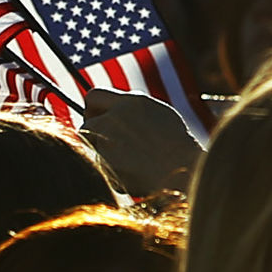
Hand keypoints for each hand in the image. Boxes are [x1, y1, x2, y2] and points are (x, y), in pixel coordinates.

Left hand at [78, 91, 202, 199]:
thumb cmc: (177, 145)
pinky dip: (111, 173)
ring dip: (102, 155)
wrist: (184, 169)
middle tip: (107, 145)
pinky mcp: (104, 164)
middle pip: (87, 124)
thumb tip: (113, 112)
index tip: (99, 120)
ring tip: (128, 163)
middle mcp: (114, 118)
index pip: (94, 96)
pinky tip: (132, 176)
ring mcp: (107, 141)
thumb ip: (132, 110)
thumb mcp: (159, 114)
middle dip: (93, 135)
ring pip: (91, 148)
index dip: (93, 109)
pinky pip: (100, 169)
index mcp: (130, 102)